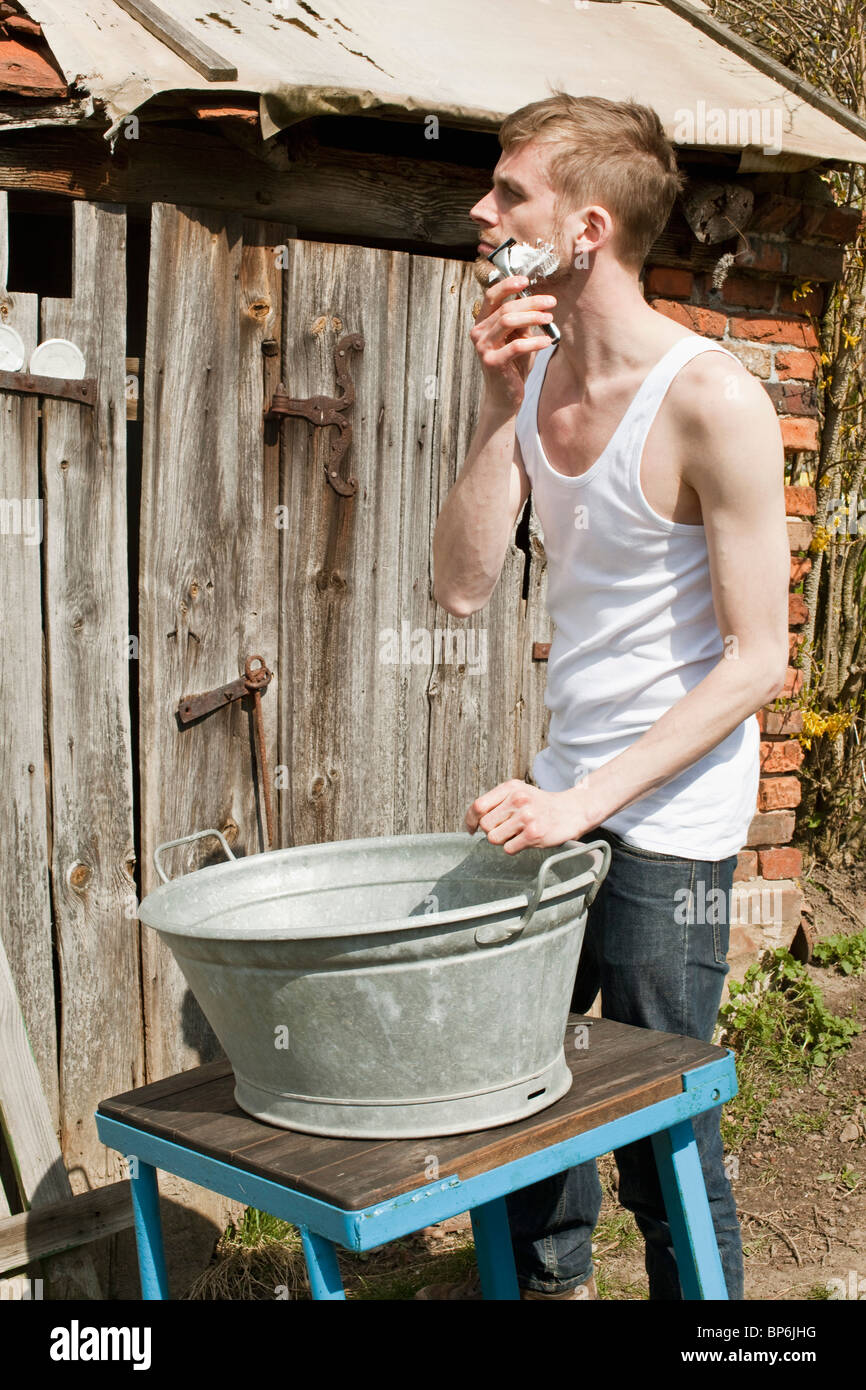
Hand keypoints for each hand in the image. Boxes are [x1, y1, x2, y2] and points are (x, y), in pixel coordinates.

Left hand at [465, 778, 596, 852]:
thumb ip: (496, 802)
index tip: (471, 828)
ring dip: (502, 840)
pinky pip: (508, 848)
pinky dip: (513, 848)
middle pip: (485, 824)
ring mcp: (527, 817)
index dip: (470, 820)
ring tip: (516, 833)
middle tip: (505, 829)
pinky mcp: (534, 834)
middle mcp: (518, 800)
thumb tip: (472, 821)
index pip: (479, 806)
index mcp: (511, 788)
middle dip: (491, 831)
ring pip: (494, 838)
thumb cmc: (540, 804)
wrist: (571, 811)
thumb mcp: (519, 793)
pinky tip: (525, 840)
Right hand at [470, 277, 556, 412]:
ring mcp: (483, 347)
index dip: (508, 285)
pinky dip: (534, 342)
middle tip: (551, 302)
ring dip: (532, 317)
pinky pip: (516, 346)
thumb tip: (538, 302)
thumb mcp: (519, 338)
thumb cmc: (513, 366)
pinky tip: (548, 342)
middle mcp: (479, 333)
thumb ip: (523, 322)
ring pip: (508, 321)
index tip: (526, 280)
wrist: (504, 397)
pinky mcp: (492, 362)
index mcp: (483, 323)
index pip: (492, 296)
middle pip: (506, 308)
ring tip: (550, 320)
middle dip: (531, 302)